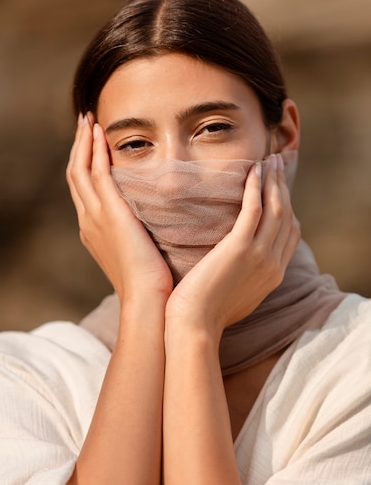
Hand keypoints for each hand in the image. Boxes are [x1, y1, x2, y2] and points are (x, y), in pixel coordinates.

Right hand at [66, 114, 172, 304]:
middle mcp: (87, 220)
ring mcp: (95, 216)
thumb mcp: (139, 254)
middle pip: (75, 174)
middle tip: (85, 122)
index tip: (91, 143)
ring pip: (80, 169)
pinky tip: (101, 133)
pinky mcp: (109, 212)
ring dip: (84, 142)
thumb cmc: (151, 283)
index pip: (84, 189)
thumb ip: (138, 235)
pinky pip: (96, 173)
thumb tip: (152, 224)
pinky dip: (95, 150)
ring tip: (89, 119)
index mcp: (93, 230)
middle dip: (79, 146)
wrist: (148, 300)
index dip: (84, 163)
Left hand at [165, 154, 300, 340]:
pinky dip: (257, 187)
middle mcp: (273, 263)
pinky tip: (253, 171)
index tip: (278, 187)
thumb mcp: (237, 294)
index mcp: (273, 274)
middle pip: (286, 215)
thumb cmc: (205, 312)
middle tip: (277, 162)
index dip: (287, 206)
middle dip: (283, 186)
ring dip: (274, 180)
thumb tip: (237, 261)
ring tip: (270, 159)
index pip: (290, 233)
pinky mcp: (241, 248)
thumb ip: (244, 274)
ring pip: (275, 208)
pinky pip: (255, 209)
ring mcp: (260, 255)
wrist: (194, 325)